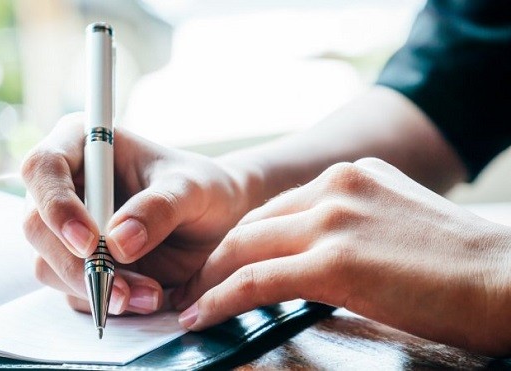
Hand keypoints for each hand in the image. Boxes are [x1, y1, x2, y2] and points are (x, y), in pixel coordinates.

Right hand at [21, 113, 257, 314]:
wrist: (216, 223)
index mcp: (80, 144)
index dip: (56, 205)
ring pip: (48, 265)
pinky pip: (72, 291)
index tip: (89, 241)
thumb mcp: (192, 190)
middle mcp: (64, 185)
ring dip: (95, 288)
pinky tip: (144, 297)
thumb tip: (118, 243)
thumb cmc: (201, 189)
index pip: (43, 168)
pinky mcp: (75, 264)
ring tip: (150, 294)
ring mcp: (64, 229)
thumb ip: (158, 208)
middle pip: (36, 225)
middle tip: (120, 288)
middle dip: (76, 263)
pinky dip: (105, 301)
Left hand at [172, 158, 510, 355]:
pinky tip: (202, 317)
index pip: (276, 207)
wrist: (507, 280)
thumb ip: (353, 224)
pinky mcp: (332, 261)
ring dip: (208, 281)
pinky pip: (255, 281)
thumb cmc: (461, 265)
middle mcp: (335, 187)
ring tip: (188, 305)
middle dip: (216, 258)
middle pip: (251, 224)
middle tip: (192, 285)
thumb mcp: (397, 222)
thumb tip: (315, 254)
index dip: (242, 239)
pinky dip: (220, 300)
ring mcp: (332, 220)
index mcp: (351, 175)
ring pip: (244, 249)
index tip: (222, 262)